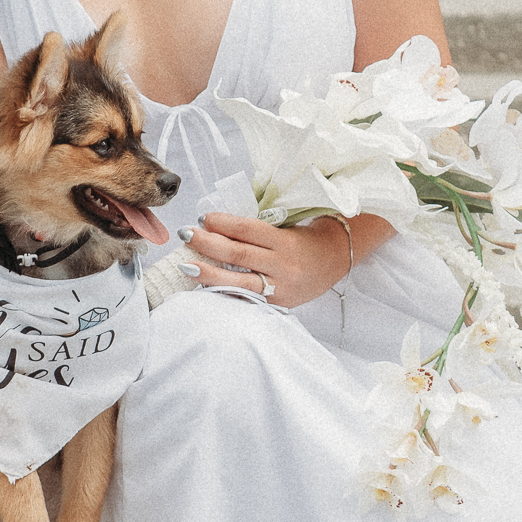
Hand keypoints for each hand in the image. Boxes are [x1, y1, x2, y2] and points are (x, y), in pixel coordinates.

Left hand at [180, 213, 351, 309]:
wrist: (336, 260)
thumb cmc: (304, 239)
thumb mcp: (285, 227)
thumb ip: (255, 229)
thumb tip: (216, 225)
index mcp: (284, 241)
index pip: (247, 229)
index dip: (222, 223)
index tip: (203, 217)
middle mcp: (282, 265)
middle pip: (237, 254)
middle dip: (207, 243)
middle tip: (186, 233)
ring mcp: (278, 287)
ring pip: (238, 281)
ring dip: (208, 273)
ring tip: (186, 266)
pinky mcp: (276, 304)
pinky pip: (245, 299)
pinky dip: (224, 292)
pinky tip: (204, 288)